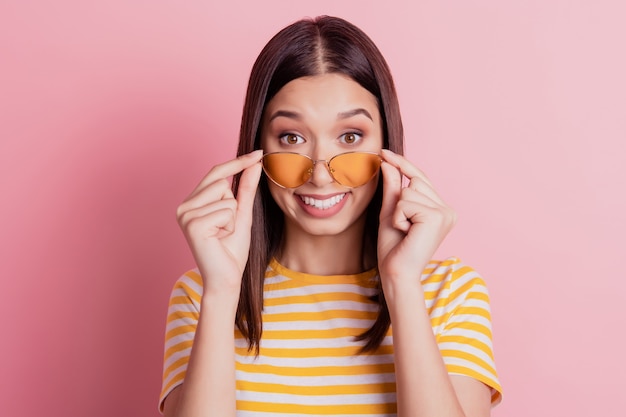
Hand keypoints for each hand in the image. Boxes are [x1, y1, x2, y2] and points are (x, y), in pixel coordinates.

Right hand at [176, 150, 262, 295]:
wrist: (226, 278)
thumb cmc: (231, 250)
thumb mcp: (241, 214)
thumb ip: (246, 188)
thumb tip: (254, 163)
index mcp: (192, 202)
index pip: (215, 173)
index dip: (237, 162)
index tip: (258, 153)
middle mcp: (184, 206)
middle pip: (221, 182)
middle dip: (233, 205)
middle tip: (226, 228)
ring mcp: (185, 214)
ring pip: (225, 196)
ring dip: (232, 217)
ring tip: (222, 234)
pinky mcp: (192, 223)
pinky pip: (225, 210)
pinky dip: (229, 225)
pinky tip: (218, 239)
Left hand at [377, 149, 456, 286]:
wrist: (397, 273)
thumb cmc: (394, 248)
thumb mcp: (390, 213)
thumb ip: (393, 188)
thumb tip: (388, 163)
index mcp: (440, 209)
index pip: (420, 178)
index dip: (402, 164)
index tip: (383, 152)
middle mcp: (447, 210)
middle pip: (415, 182)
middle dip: (399, 201)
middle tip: (401, 226)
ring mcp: (445, 213)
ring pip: (410, 191)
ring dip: (398, 212)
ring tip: (405, 231)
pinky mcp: (438, 217)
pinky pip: (407, 202)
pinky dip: (399, 217)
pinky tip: (407, 233)